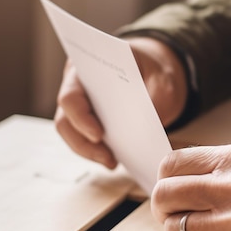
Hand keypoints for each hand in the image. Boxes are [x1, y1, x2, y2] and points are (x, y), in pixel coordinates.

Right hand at [54, 37, 187, 168]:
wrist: (155, 72)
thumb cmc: (154, 69)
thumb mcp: (164, 79)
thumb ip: (157, 97)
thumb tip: (147, 127)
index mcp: (87, 68)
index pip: (71, 96)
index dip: (80, 118)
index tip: (99, 135)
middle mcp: (76, 86)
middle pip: (66, 121)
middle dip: (85, 144)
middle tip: (109, 159)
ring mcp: (80, 105)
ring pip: (72, 134)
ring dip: (90, 152)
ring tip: (112, 163)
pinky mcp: (88, 121)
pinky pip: (84, 140)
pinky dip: (97, 152)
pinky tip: (115, 159)